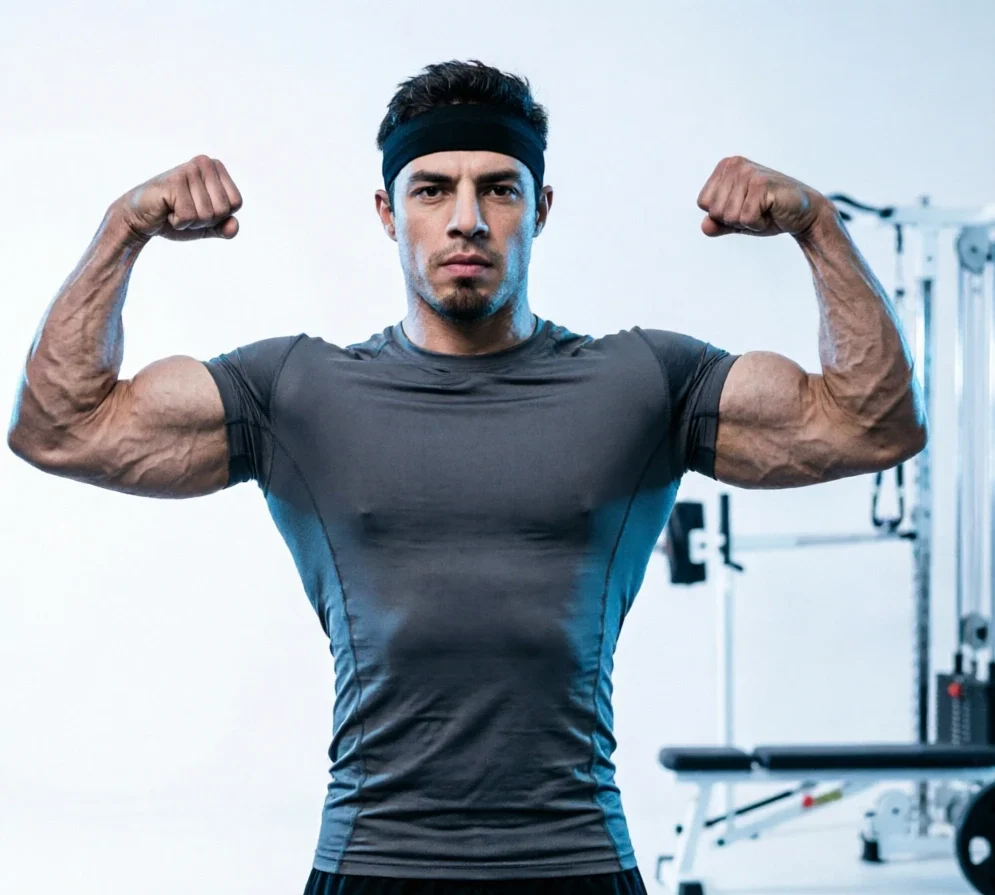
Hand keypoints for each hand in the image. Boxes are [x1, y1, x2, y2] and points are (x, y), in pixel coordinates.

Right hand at [112, 155, 242, 242]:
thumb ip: (224, 228)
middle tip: (184, 210)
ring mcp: (188, 170)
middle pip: (223, 209)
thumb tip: (234, 226)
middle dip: (204, 220)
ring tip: (174, 209)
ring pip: (207, 214)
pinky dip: (178, 222)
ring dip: (190, 222)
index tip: (199, 209)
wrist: (140, 217)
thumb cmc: (175, 216)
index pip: (236, 203)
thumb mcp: (206, 226)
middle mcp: (204, 163)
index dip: (219, 216)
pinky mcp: (173, 182)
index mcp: (216, 169)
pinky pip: (189, 216)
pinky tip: (166, 210)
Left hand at [697, 156, 825, 237]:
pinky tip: (771, 212)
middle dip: (734, 220)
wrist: (803, 213)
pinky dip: (758, 224)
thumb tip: (704, 227)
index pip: (703, 202)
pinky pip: (746, 219)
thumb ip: (717, 224)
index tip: (742, 207)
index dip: (721, 215)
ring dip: (748, 222)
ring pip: (729, 216)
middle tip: (755, 210)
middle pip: (715, 211)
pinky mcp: (762, 185)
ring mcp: (749, 173)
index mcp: (725, 167)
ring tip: (764, 210)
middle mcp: (735, 165)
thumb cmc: (768, 214)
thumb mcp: (737, 221)